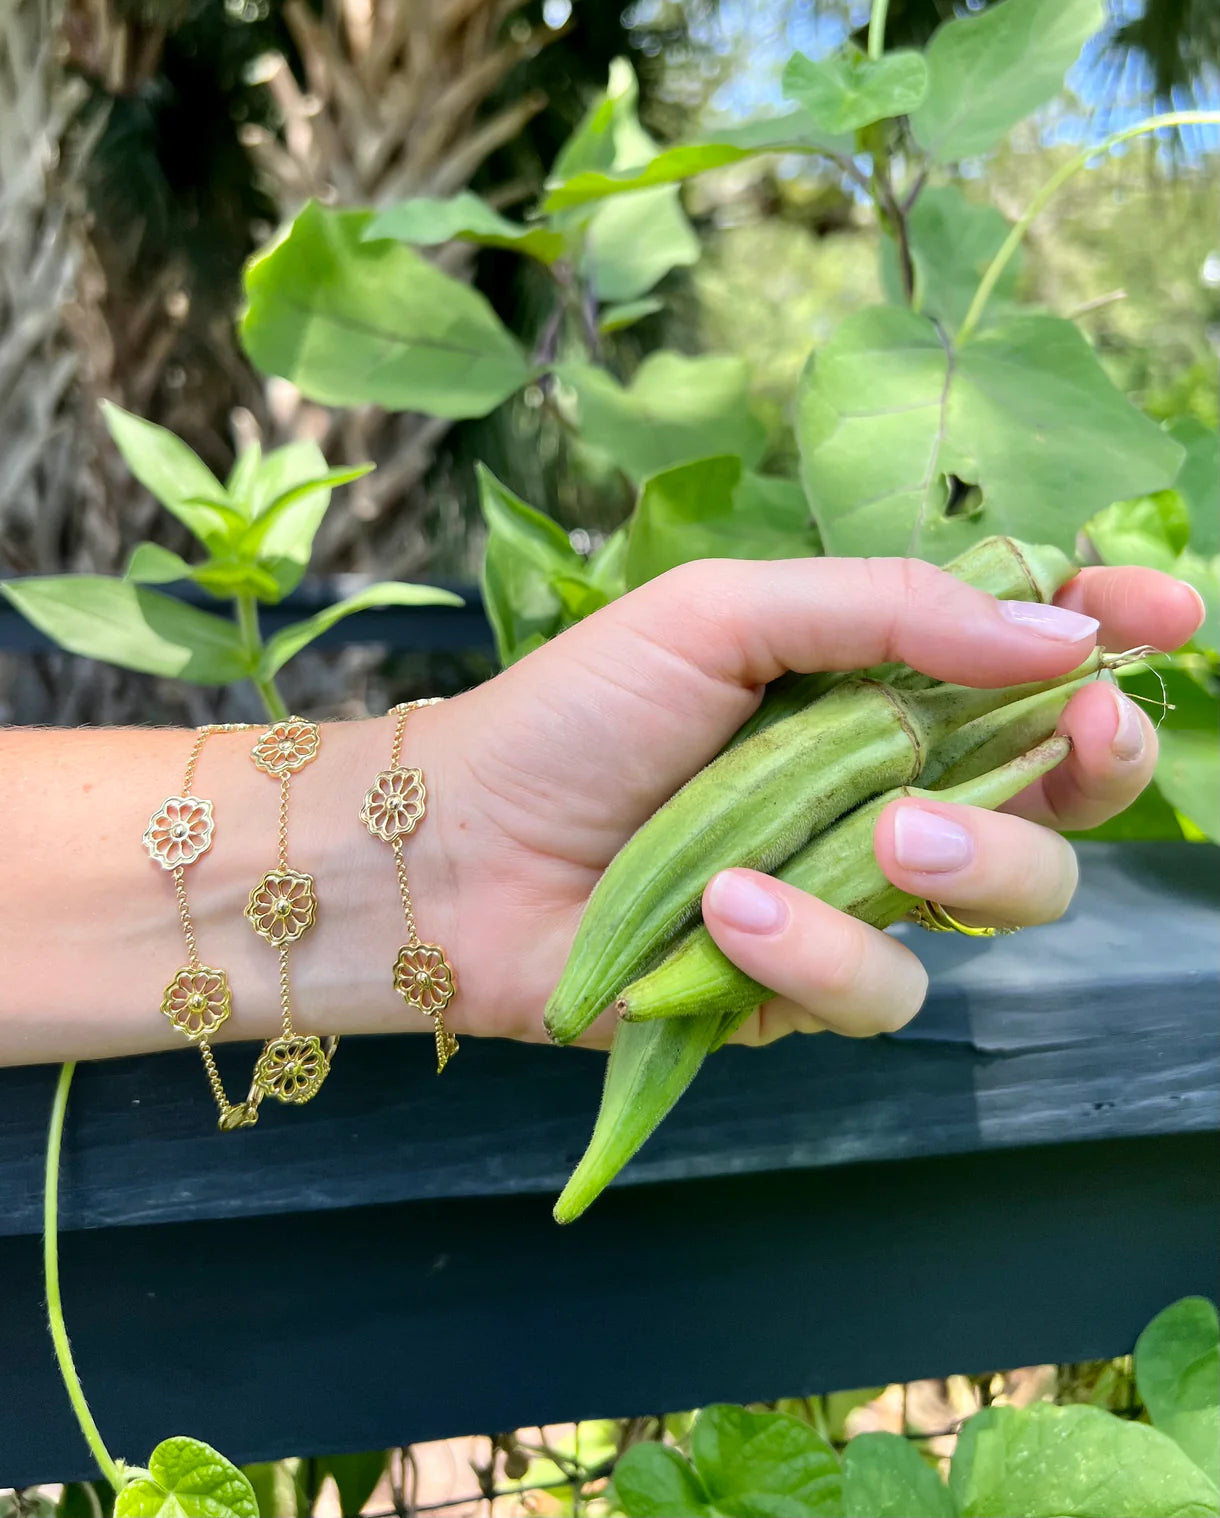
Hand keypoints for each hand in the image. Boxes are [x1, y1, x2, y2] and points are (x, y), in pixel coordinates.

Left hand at [417, 558, 1202, 1047]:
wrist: (453, 848)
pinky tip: (733, 913)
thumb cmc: (576, 714)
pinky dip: (822, 951)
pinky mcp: (805, 988)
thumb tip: (1064, 624)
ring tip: (877, 829)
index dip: (1111, 637)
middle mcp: (883, 787)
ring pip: (1004, 901)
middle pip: (1061, 795)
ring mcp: (851, 893)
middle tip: (1076, 737)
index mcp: (869, 685)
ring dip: (968, 859)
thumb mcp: (724, 613)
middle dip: (1091, 768)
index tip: (1170, 615)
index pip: (1026, 663)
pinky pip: (884, 986)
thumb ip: (889, 609)